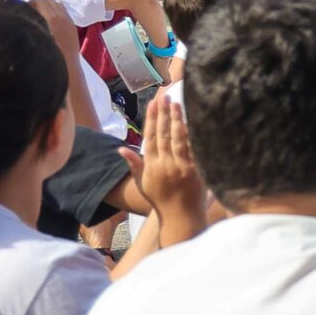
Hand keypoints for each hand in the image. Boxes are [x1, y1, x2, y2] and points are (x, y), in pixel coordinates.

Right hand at [137, 94, 212, 246]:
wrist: (180, 217)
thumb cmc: (160, 199)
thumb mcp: (143, 182)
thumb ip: (133, 164)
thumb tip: (120, 149)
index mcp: (151, 166)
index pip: (150, 137)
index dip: (152, 119)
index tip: (153, 103)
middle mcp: (164, 165)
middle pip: (164, 134)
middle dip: (164, 114)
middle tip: (165, 97)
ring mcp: (181, 167)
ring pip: (178, 139)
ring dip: (177, 120)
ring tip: (177, 104)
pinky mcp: (195, 171)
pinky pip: (194, 149)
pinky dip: (193, 136)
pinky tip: (194, 122)